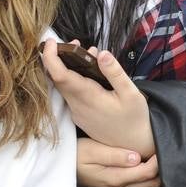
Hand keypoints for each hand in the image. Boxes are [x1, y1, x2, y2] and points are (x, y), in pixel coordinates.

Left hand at [42, 41, 153, 156]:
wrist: (134, 144)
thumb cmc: (135, 118)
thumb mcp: (131, 93)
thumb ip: (115, 72)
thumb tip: (101, 52)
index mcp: (88, 97)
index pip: (59, 75)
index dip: (50, 57)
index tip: (50, 42)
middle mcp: (77, 106)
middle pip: (57, 79)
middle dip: (59, 58)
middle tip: (74, 43)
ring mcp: (76, 113)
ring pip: (63, 87)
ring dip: (67, 69)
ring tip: (85, 54)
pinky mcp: (79, 116)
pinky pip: (70, 94)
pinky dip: (73, 80)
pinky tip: (88, 73)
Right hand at [77, 137, 160, 186]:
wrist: (60, 168)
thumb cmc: (76, 155)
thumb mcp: (93, 150)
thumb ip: (116, 156)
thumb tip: (138, 158)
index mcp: (116, 178)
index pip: (148, 173)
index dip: (158, 160)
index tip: (161, 145)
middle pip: (151, 183)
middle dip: (160, 169)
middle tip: (163, 150)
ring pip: (145, 185)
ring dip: (154, 173)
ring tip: (155, 154)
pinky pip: (136, 185)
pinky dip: (145, 175)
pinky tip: (145, 162)